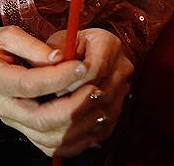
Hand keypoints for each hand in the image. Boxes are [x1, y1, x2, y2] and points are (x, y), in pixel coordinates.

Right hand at [0, 26, 106, 156]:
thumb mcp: (8, 35)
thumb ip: (32, 45)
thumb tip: (58, 57)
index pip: (28, 84)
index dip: (58, 78)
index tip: (82, 66)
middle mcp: (0, 106)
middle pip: (40, 119)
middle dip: (74, 106)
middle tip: (96, 89)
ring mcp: (12, 122)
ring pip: (49, 137)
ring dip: (79, 125)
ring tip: (98, 103)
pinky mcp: (24, 132)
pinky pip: (52, 147)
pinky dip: (76, 140)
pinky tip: (91, 122)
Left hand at [45, 29, 133, 154]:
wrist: (81, 53)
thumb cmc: (65, 47)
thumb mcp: (55, 43)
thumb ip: (51, 54)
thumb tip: (49, 65)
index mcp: (108, 43)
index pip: (96, 68)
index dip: (75, 82)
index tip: (55, 88)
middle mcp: (122, 65)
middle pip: (102, 92)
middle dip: (76, 101)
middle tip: (52, 105)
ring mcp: (124, 87)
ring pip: (106, 111)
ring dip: (82, 117)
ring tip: (59, 116)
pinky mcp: (121, 105)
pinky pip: (108, 124)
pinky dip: (89, 130)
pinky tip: (70, 128)